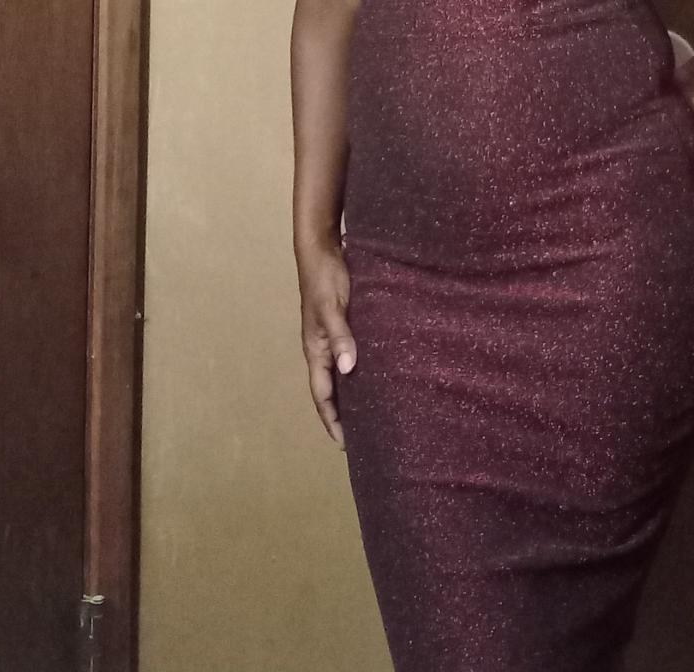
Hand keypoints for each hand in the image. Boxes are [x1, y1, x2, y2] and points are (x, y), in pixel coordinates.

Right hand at [296, 238, 356, 449]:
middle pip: (331, 390)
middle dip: (343, 415)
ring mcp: (333, 338)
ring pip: (342, 375)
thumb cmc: (324, 278)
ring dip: (353, 395)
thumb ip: (340, 336)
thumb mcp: (332, 307)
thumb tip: (348, 369)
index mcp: (315, 349)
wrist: (322, 249)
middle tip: (366, 438)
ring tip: (374, 414)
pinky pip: (351, 356)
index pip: (322, 395)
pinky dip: (361, 372)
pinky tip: (378, 376)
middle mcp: (322, 349)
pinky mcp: (344, 326)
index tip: (346, 444)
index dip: (333, 420)